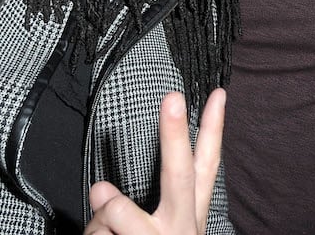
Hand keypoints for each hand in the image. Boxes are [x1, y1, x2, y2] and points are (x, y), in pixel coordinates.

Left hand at [84, 89, 225, 234]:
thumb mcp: (151, 232)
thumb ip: (127, 209)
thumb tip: (100, 190)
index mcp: (188, 216)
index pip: (205, 169)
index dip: (213, 132)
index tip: (217, 94)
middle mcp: (182, 227)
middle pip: (179, 175)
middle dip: (176, 135)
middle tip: (173, 98)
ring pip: (118, 210)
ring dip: (101, 220)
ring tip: (104, 234)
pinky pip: (97, 233)